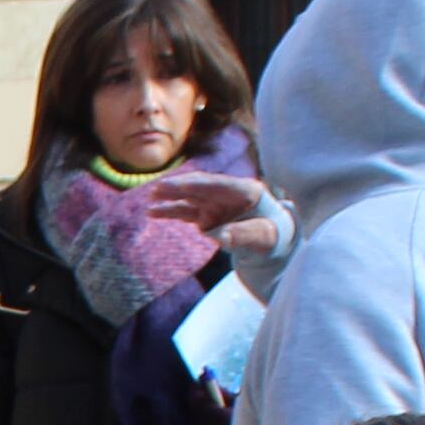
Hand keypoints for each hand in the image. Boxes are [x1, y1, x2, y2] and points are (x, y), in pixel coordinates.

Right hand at [140, 173, 264, 230]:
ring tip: (152, 196)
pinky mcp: (205, 214)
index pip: (219, 184)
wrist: (272, 240)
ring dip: (171, 195)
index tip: (181, 185)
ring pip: (189, 196)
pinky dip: (169, 211)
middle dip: (179, 186)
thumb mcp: (265, 237)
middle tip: (159, 188)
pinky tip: (152, 211)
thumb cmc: (273, 235)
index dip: (198, 184)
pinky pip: (185, 211)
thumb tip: (219, 235)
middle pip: (200, 186)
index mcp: (247, 191)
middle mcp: (227, 193)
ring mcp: (214, 203)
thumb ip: (244, 235)